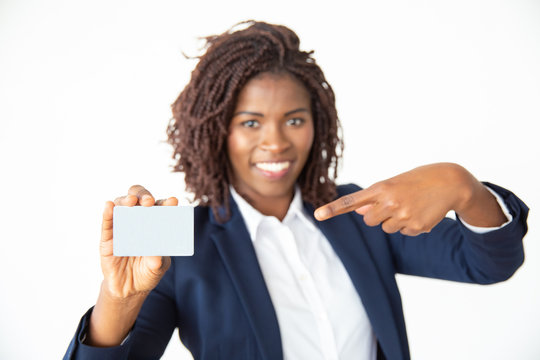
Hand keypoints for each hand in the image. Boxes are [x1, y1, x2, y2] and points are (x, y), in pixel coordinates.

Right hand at [100, 185, 178, 298]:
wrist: (128, 289)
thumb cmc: (148, 272)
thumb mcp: (157, 268)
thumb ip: (157, 262)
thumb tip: (155, 256)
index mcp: (156, 224)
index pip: (162, 208)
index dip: (167, 203)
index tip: (173, 201)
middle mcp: (139, 220)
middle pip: (140, 200)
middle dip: (145, 196)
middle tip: (149, 202)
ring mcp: (122, 226)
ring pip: (122, 205)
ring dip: (126, 200)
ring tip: (132, 201)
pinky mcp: (107, 237)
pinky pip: (107, 222)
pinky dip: (108, 212)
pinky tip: (109, 206)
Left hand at [314, 163, 505, 235]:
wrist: (450, 182)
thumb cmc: (418, 180)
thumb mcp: (394, 184)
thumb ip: (375, 198)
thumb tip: (359, 212)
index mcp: (381, 188)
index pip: (352, 201)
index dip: (333, 209)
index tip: (318, 215)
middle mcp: (389, 202)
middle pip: (369, 221)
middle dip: (378, 215)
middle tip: (395, 203)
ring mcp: (402, 216)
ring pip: (387, 228)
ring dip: (395, 220)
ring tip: (412, 205)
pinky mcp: (415, 227)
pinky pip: (404, 232)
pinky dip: (411, 225)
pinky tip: (422, 212)